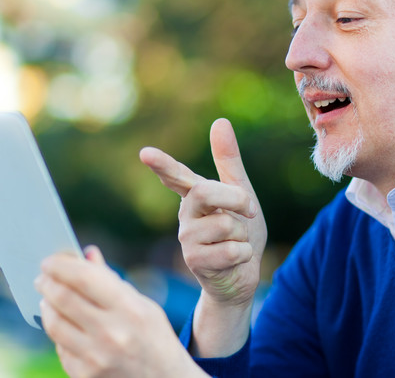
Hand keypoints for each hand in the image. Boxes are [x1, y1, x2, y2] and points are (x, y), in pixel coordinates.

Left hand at [35, 247, 206, 377]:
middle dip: (47, 283)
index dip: (61, 266)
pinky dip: (57, 332)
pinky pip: (59, 347)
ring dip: (46, 306)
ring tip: (47, 298)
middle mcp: (112, 334)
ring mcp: (96, 358)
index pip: (85, 278)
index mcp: (130, 309)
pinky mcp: (84, 376)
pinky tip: (62, 324)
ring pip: (54, 323)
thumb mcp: (143, 305)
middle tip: (42, 277)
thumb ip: (111, 280)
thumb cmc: (154, 338)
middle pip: (63, 298)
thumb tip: (85, 254)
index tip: (49, 261)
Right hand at [140, 118, 266, 355]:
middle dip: (234, 198)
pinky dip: (244, 254)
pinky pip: (231, 249)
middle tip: (249, 209)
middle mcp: (185, 214)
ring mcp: (186, 239)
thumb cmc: (240, 232)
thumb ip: (228, 160)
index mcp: (194, 195)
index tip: (145, 154)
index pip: (176, 175)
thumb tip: (219, 121)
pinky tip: (234, 260)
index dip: (162, 164)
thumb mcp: (241, 193)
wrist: (245, 274)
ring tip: (235, 243)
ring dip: (243, 234)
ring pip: (225, 224)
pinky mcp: (194, 261)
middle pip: (204, 192)